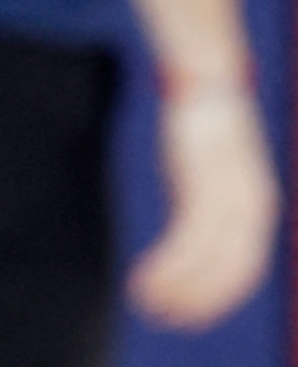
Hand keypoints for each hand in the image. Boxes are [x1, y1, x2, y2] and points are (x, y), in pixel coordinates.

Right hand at [127, 82, 277, 328]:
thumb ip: (206, 205)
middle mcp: (250, 209)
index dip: (217, 297)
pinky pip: (186, 239)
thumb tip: (190, 235)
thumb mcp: (210, 173)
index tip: (188, 316)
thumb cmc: (204, 130)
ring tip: (146, 302)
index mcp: (256, 209)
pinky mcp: (202, 183)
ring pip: (206, 261)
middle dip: (199, 300)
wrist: (208, 83)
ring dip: (177, 287)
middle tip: (166, 318)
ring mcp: (227, 197)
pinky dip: (168, 265)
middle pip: (228, 271)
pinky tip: (145, 276)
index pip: (243, 269)